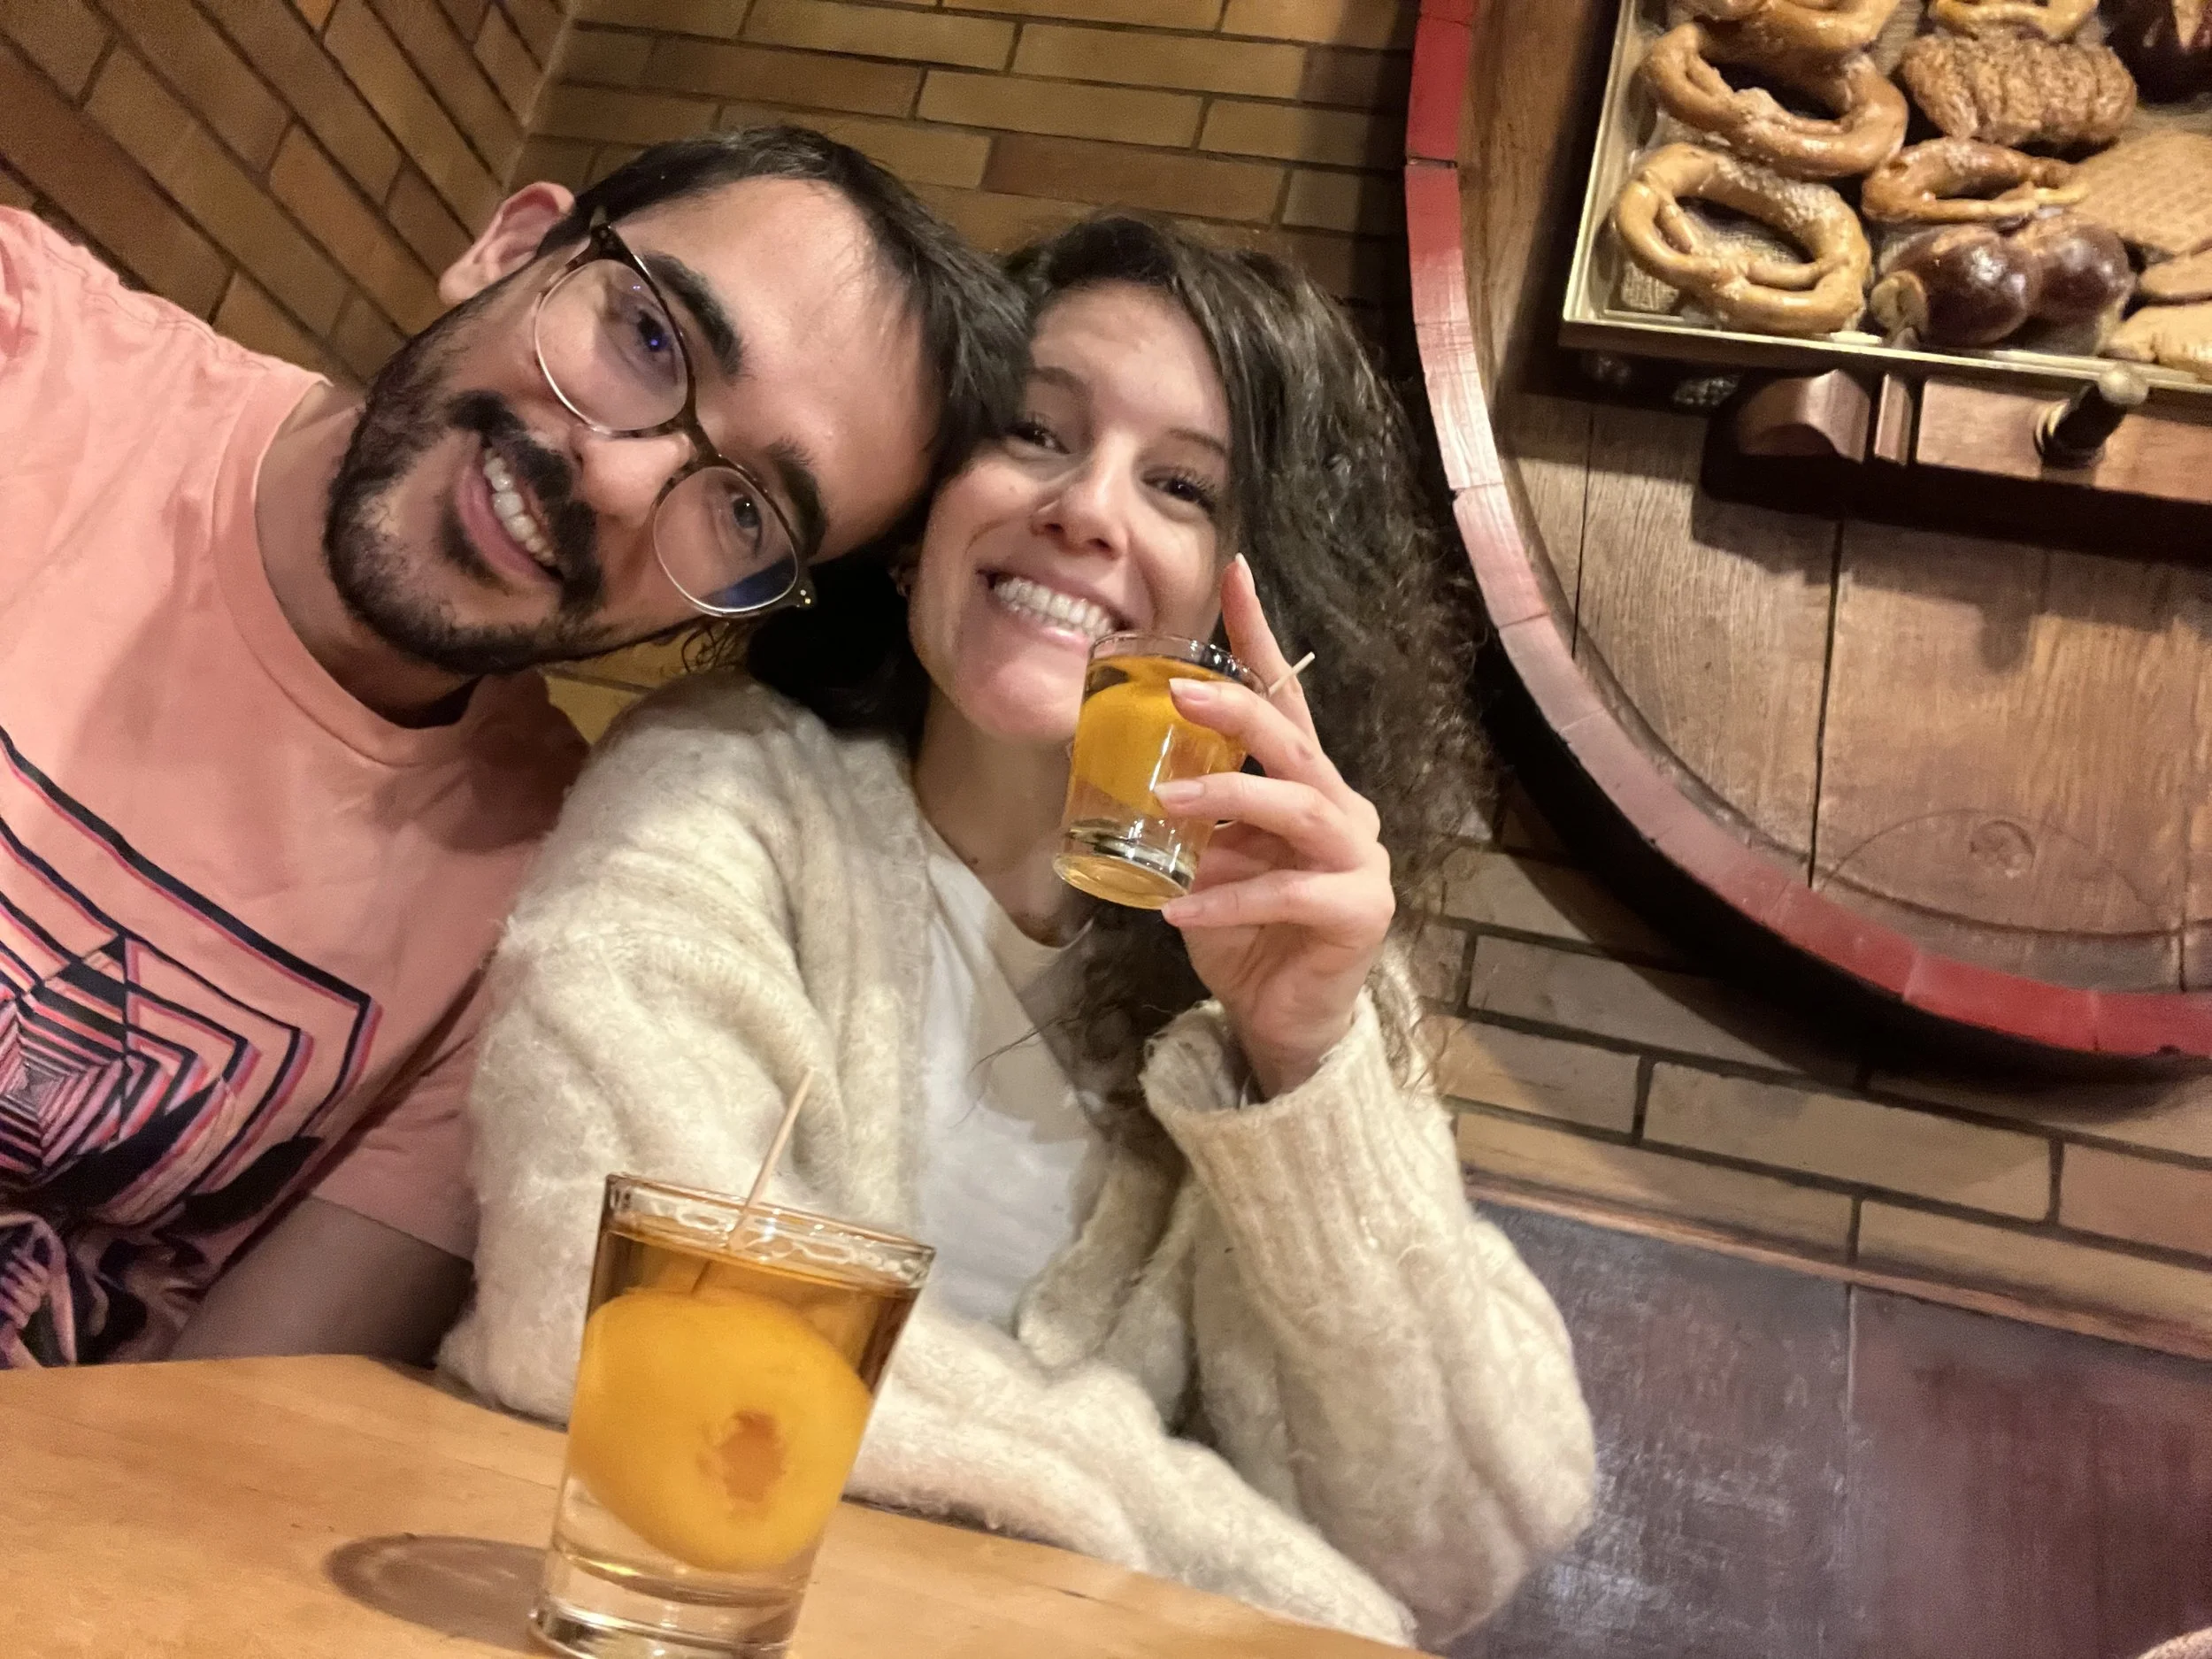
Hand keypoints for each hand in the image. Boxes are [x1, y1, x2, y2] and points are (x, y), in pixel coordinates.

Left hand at [1153, 556, 1392, 1097]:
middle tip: (1180, 693)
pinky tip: (1180, 911)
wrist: (1285, 1019)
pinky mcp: (1359, 911)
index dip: (1262, 636)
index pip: (1287, 699)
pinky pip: (1291, 892)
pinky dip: (1230, 898)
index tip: (1235, 572)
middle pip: (1296, 743)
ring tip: (1167, 804)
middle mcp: (1343, 810)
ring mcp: (1360, 859)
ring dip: (1229, 800)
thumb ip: (1193, 819)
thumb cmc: (1247, 934)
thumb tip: (1126, 772)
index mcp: (1309, 785)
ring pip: (1297, 808)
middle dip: (1241, 709)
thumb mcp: (1210, 863)